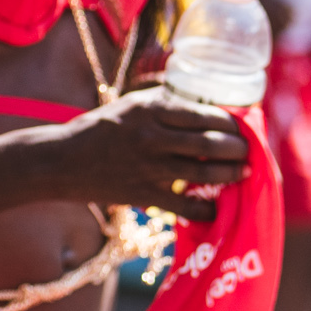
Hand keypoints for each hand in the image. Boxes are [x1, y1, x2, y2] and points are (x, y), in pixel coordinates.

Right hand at [51, 86, 249, 216]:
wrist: (61, 161)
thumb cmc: (99, 128)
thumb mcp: (131, 105)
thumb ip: (164, 102)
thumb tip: (201, 102)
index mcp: (151, 110)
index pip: (204, 114)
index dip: (230, 122)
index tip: (243, 125)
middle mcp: (153, 138)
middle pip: (209, 143)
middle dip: (238, 148)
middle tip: (249, 150)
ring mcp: (149, 168)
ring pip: (204, 172)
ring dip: (231, 173)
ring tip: (244, 171)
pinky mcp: (144, 194)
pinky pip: (185, 205)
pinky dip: (207, 208)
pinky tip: (219, 206)